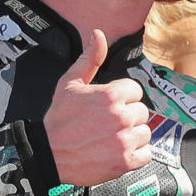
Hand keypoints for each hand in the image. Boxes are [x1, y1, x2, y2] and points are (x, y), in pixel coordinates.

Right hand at [42, 29, 152, 187]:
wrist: (48, 154)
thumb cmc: (59, 120)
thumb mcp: (71, 83)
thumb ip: (90, 58)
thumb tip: (99, 34)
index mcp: (111, 95)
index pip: (135, 91)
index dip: (123, 98)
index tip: (110, 106)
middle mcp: (121, 117)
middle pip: (141, 112)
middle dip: (128, 117)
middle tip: (109, 124)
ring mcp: (124, 141)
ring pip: (145, 133)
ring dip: (133, 136)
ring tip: (113, 138)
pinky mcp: (125, 162)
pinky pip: (146, 154)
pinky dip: (136, 155)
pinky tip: (119, 151)